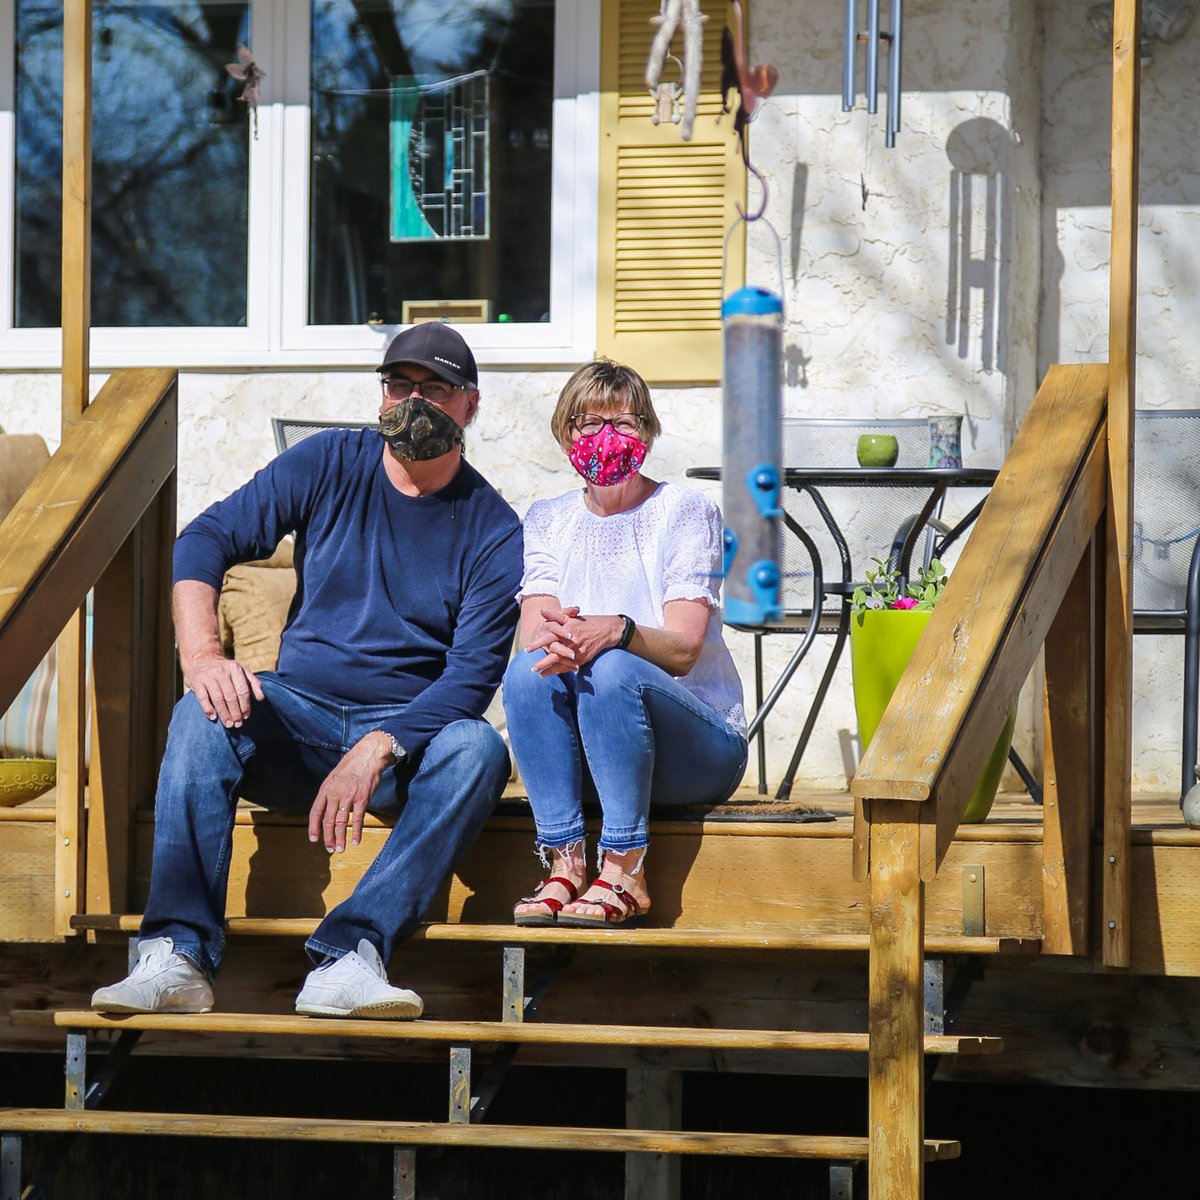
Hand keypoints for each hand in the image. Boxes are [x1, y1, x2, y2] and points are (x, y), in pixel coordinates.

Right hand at [184, 653, 264, 727]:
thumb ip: (252, 683)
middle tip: (238, 724)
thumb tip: (261, 698)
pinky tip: (213, 717)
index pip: (243, 690)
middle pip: (231, 696)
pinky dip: (208, 709)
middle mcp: (221, 671)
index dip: (245, 705)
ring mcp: (208, 676)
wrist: (201, 658)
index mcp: (235, 668)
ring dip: (224, 714)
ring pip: (218, 699)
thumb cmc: (225, 669)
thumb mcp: (241, 671)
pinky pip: (202, 698)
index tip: (246, 716)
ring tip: (228, 724)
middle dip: (235, 712)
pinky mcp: (196, 681)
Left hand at [308, 732, 396, 852]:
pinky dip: (356, 832)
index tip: (314, 839)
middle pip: (328, 820)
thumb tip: (326, 808)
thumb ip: (329, 792)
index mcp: (325, 788)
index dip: (314, 827)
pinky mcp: (362, 799)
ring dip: (340, 837)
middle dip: (328, 837)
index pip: (315, 812)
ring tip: (340, 848)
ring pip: (341, 822)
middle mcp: (335, 794)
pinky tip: (355, 841)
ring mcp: (349, 797)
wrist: (368, 755)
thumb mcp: (334, 777)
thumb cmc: (352, 765)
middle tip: (329, 848)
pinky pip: (357, 819)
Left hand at [527, 608, 623, 675]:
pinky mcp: (583, 659)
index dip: (538, 644)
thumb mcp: (571, 617)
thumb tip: (541, 611)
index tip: (527, 649)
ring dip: (549, 668)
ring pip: (561, 662)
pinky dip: (559, 670)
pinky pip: (569, 667)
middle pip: (554, 654)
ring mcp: (578, 652)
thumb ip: (555, 616)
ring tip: (538, 673)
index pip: (549, 638)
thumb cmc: (586, 622)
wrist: (606, 630)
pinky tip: (549, 673)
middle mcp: (572, 642)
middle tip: (531, 669)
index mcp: (567, 630)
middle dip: (543, 662)